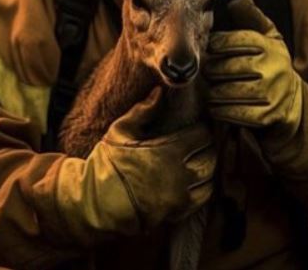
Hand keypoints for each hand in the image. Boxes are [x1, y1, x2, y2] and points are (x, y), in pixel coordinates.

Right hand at [36, 87, 215, 243]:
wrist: (97, 201)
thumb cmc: (108, 163)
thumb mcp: (121, 131)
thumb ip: (143, 110)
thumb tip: (159, 92)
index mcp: (169, 151)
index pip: (202, 135)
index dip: (201, 129)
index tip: (196, 127)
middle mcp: (179, 175)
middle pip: (210, 158)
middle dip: (207, 148)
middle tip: (199, 144)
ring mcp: (179, 197)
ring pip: (209, 180)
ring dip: (207, 170)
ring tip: (198, 162)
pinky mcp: (176, 214)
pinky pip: (201, 200)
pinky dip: (202, 189)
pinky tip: (194, 183)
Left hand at [203, 0, 302, 141]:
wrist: (294, 104)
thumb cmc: (272, 65)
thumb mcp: (269, 38)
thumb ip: (252, 18)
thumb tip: (233, 2)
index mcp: (271, 46)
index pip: (234, 41)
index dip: (217, 44)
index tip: (210, 48)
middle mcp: (273, 68)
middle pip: (226, 67)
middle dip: (212, 70)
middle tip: (206, 72)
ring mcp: (271, 94)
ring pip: (226, 91)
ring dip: (213, 92)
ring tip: (210, 89)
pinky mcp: (266, 116)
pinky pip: (232, 112)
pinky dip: (220, 110)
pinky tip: (217, 105)